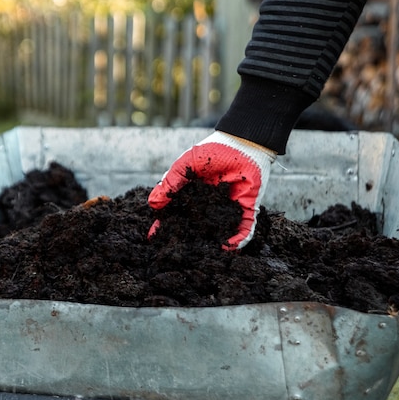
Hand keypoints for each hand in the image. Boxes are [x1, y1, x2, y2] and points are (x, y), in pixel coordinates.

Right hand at [148, 131, 275, 249]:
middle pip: (194, 227)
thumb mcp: (185, 165)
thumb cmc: (212, 150)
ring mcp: (227, 209)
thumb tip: (152, 204)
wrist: (243, 142)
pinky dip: (238, 240)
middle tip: (174, 253)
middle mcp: (208, 205)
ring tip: (200, 257)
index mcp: (192, 195)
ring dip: (210, 244)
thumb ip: (169, 183)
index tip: (153, 238)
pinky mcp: (246, 210)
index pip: (175, 213)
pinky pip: (244, 229)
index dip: (164, 225)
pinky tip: (228, 248)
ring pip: (218, 232)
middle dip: (185, 241)